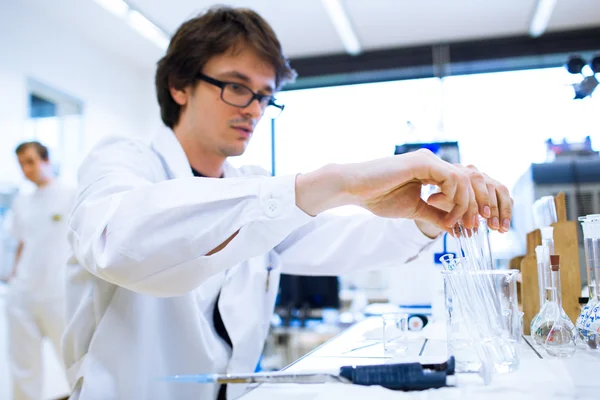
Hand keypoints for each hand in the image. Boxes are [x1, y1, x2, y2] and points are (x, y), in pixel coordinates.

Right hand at [296, 149, 511, 232]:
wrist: (354, 188)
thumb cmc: (377, 196)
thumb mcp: (414, 210)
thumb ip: (435, 215)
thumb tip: (455, 228)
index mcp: (432, 171)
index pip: (465, 184)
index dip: (474, 205)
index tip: (473, 228)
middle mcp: (434, 162)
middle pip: (474, 178)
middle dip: (481, 204)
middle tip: (479, 227)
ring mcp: (430, 159)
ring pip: (466, 179)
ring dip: (468, 206)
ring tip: (462, 226)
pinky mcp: (423, 162)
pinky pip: (452, 178)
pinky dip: (455, 200)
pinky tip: (447, 217)